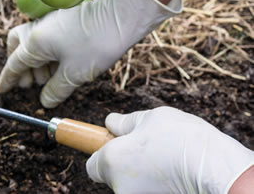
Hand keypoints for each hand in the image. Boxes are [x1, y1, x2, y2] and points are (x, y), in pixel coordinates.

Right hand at [0, 0, 181, 107]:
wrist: (122, 16)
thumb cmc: (97, 44)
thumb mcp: (74, 75)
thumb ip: (55, 90)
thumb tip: (45, 100)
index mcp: (35, 42)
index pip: (14, 64)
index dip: (7, 80)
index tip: (0, 90)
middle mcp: (38, 29)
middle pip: (16, 46)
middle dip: (19, 66)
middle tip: (32, 84)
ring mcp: (50, 21)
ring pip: (31, 41)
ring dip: (35, 60)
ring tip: (50, 77)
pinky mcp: (62, 19)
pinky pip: (45, 37)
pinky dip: (47, 52)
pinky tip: (61, 64)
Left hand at [86, 107, 253, 193]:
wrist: (213, 166)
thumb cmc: (179, 138)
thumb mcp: (148, 119)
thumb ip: (123, 123)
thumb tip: (109, 122)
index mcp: (110, 161)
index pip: (92, 166)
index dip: (102, 155)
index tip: (116, 146)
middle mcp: (119, 186)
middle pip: (113, 177)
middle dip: (126, 165)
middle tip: (147, 151)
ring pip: (133, 185)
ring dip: (142, 175)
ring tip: (165, 161)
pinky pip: (148, 190)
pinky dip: (156, 184)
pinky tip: (172, 173)